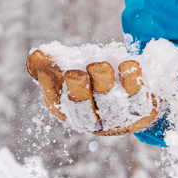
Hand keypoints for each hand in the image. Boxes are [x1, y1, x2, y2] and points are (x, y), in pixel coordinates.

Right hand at [26, 45, 161, 135]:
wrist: (140, 87)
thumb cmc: (99, 79)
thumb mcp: (75, 67)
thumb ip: (53, 62)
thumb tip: (35, 55)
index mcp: (74, 113)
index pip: (57, 107)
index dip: (50, 89)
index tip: (47, 69)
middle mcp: (96, 121)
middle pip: (84, 113)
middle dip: (78, 92)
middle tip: (75, 72)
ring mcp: (120, 118)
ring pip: (110, 106)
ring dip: (104, 84)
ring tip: (99, 64)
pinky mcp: (142, 110)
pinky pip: (138, 98)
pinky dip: (133, 80)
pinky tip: (128, 63)